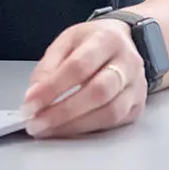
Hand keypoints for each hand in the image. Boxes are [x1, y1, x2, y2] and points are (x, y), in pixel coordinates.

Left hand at [22, 19, 147, 137]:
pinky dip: (87, 128)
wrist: (125, 42)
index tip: (30, 103)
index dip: (52, 88)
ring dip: (74, 125)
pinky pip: (114, 122)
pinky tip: (67, 129)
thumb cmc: (92, 42)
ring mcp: (136, 86)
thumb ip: (48, 66)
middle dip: (63, 112)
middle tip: (36, 123)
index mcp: (106, 40)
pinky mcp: (138, 106)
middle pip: (98, 92)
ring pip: (110, 112)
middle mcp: (127, 63)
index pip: (78, 67)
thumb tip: (34, 95)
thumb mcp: (66, 42)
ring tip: (48, 129)